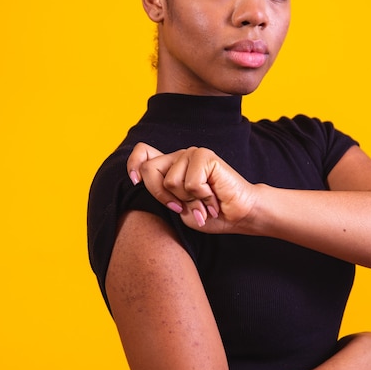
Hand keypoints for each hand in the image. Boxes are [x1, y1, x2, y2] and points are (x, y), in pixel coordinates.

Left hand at [127, 142, 256, 232]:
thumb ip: (161, 194)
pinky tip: (212, 197)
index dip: (133, 165)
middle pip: (149, 170)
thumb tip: (140, 179)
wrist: (237, 216)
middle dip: (162, 196)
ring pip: (170, 181)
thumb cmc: (208, 214)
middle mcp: (179, 157)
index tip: (134, 181)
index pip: (143, 153)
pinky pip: (190, 182)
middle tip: (181, 207)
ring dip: (188, 200)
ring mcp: (192, 154)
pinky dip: (201, 196)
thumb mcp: (178, 208)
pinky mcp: (205, 156)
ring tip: (203, 202)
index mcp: (170, 167)